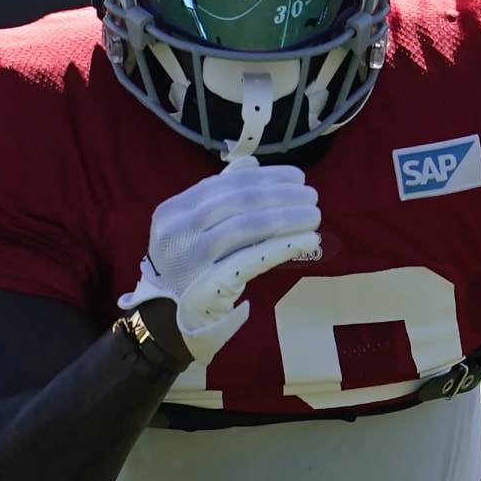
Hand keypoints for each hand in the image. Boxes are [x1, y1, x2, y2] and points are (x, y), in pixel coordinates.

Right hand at [117, 157, 319, 365]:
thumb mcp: (190, 226)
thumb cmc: (185, 266)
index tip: (298, 176)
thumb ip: (217, 194)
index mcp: (173, 210)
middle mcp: (179, 231)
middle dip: (281, 195)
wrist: (165, 317)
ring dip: (287, 218)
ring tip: (315, 215)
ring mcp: (193, 259)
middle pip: (239, 202)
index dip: (266, 177)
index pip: (226, 184)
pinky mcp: (211, 286)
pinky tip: (307, 240)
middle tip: (313, 195)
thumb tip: (251, 163)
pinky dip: (283, 246)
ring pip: (247, 227)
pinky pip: (253, 260)